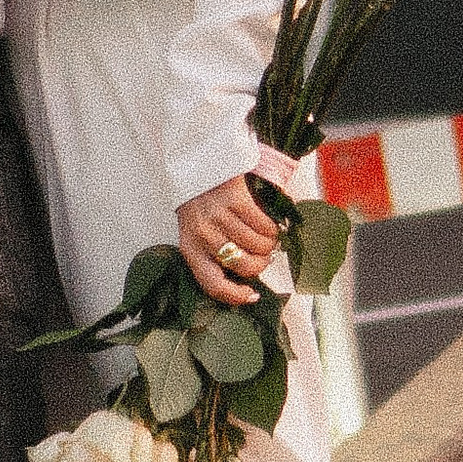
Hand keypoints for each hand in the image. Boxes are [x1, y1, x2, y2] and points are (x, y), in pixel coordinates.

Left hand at [177, 173, 279, 307]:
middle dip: (261, 264)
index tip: (253, 296)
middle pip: (244, 266)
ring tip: (266, 238)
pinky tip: (268, 225)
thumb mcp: (197, 234)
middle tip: (264, 256)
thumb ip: (213, 255)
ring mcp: (219, 217)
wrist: (197, 164)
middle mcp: (203, 235)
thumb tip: (247, 281)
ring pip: (258, 246)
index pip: (213, 285)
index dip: (236, 296)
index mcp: (191, 249)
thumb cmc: (200, 205)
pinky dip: (272, 229)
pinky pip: (264, 226)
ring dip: (269, 245)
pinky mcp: (235, 199)